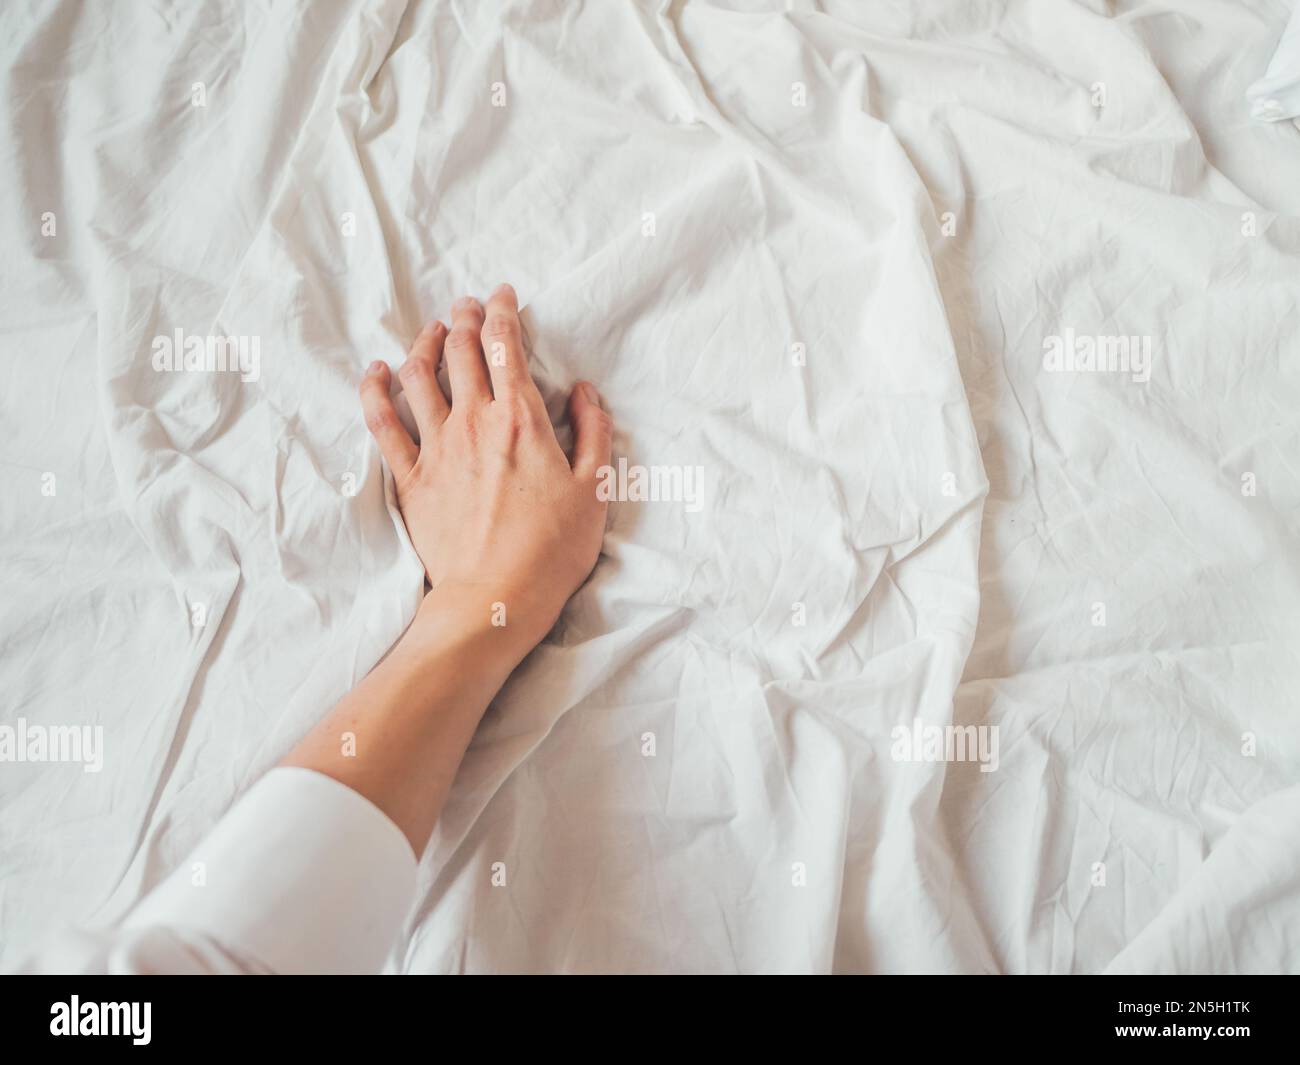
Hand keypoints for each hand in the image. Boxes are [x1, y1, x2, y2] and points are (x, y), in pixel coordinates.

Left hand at [359, 284, 611, 642]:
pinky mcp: (410, 477)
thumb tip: (584, 392)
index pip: (507, 346)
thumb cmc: (552, 551)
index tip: (502, 294)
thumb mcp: (595, 491)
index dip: (503, 312)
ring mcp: (437, 447)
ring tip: (433, 330)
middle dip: (465, 317)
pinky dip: (374, 390)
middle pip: (463, 351)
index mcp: (522, 420)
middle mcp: (475, 422)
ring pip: (419, 375)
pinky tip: (375, 371)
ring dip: (425, 342)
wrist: (495, 599)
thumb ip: (593, 433)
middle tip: (468, 304)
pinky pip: (382, 423)